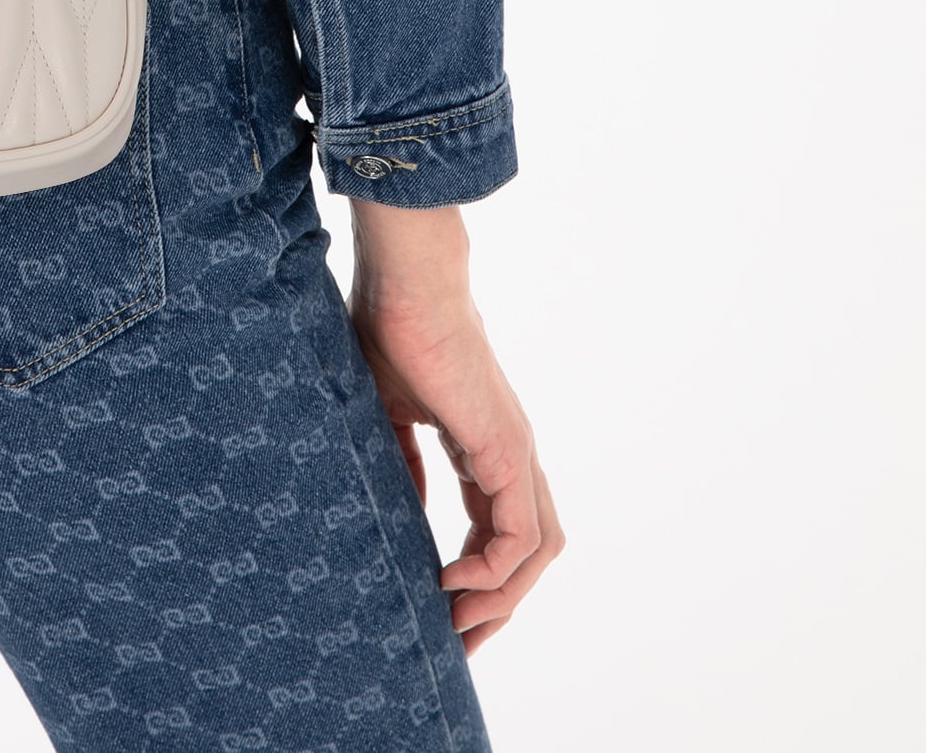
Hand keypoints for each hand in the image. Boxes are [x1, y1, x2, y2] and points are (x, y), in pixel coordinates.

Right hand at [346, 200, 562, 655]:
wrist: (406, 280)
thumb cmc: (390, 328)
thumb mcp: (388, 412)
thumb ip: (402, 460)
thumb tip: (404, 510)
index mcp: (483, 447)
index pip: (497, 531)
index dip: (473, 580)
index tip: (434, 612)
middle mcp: (510, 457)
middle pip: (529, 553)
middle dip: (495, 608)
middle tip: (454, 646)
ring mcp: (515, 454)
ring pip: (537, 552)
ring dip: (501, 600)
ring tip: (454, 626)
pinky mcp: (506, 450)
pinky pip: (521, 536)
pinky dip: (495, 572)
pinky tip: (451, 583)